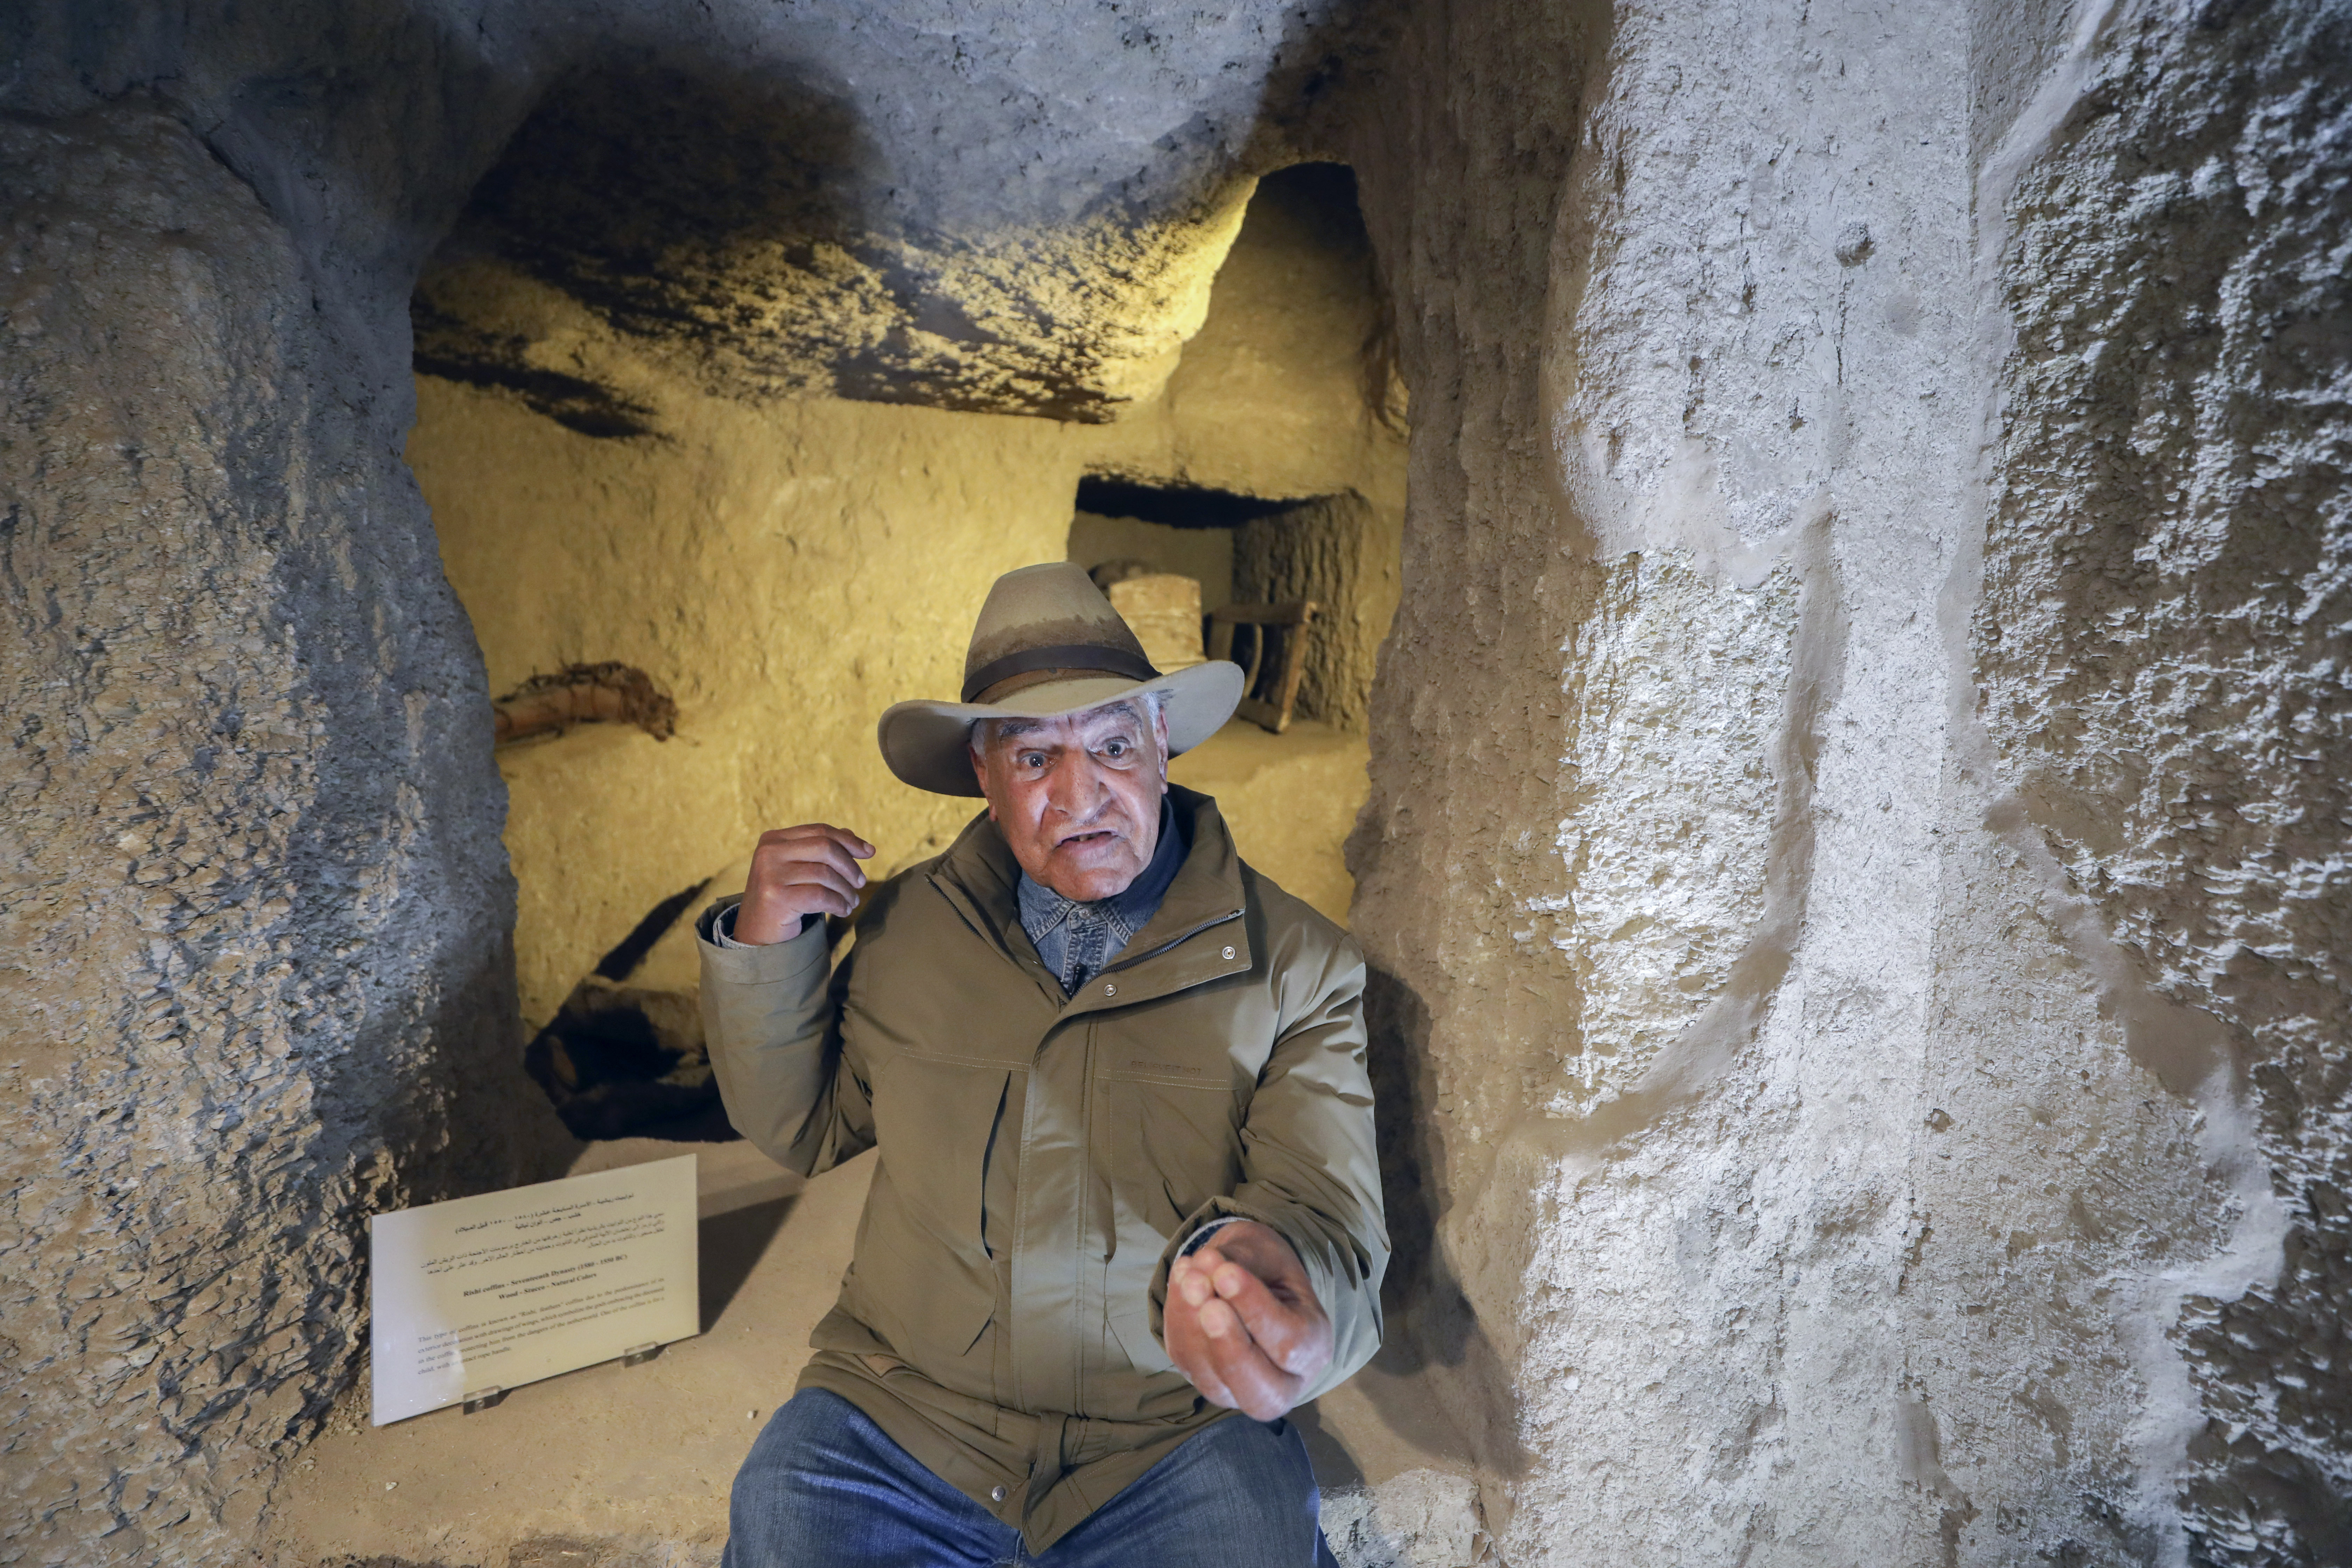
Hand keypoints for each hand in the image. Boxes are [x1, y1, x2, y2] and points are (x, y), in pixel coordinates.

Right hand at [734, 824, 874, 943]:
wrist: (756, 931)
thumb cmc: (783, 896)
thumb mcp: (798, 867)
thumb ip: (820, 850)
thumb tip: (852, 836)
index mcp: (773, 839)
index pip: (819, 831)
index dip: (848, 840)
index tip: (869, 852)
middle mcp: (768, 853)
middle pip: (825, 848)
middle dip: (850, 865)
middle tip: (861, 882)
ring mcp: (770, 875)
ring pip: (825, 874)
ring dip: (846, 890)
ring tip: (852, 901)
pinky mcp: (776, 898)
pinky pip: (821, 896)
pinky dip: (838, 903)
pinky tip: (843, 910)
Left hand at [1162, 1220, 1331, 1420]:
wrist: (1252, 1277)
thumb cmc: (1268, 1267)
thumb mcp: (1267, 1253)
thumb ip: (1240, 1261)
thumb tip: (1204, 1267)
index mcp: (1314, 1348)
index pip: (1290, 1343)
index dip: (1254, 1310)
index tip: (1225, 1273)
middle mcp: (1285, 1382)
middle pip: (1260, 1392)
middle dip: (1226, 1343)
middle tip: (1202, 1294)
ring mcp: (1242, 1390)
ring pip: (1214, 1382)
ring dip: (1191, 1326)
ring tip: (1188, 1275)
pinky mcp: (1208, 1382)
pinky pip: (1187, 1362)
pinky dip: (1177, 1321)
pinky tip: (1180, 1281)